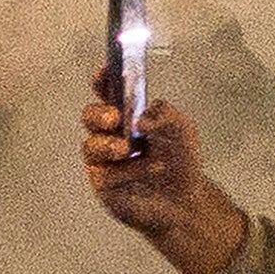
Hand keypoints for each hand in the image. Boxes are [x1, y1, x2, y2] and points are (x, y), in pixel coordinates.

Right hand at [81, 87, 251, 273]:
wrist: (185, 200)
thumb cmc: (179, 161)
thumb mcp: (181, 130)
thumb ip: (165, 116)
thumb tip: (141, 120)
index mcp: (128, 115)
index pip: (108, 92)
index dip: (102, 80)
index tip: (103, 72)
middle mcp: (111, 135)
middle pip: (90, 117)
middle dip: (98, 114)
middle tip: (114, 118)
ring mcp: (104, 160)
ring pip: (91, 146)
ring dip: (110, 146)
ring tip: (128, 149)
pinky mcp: (103, 184)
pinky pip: (104, 174)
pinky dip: (128, 171)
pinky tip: (149, 171)